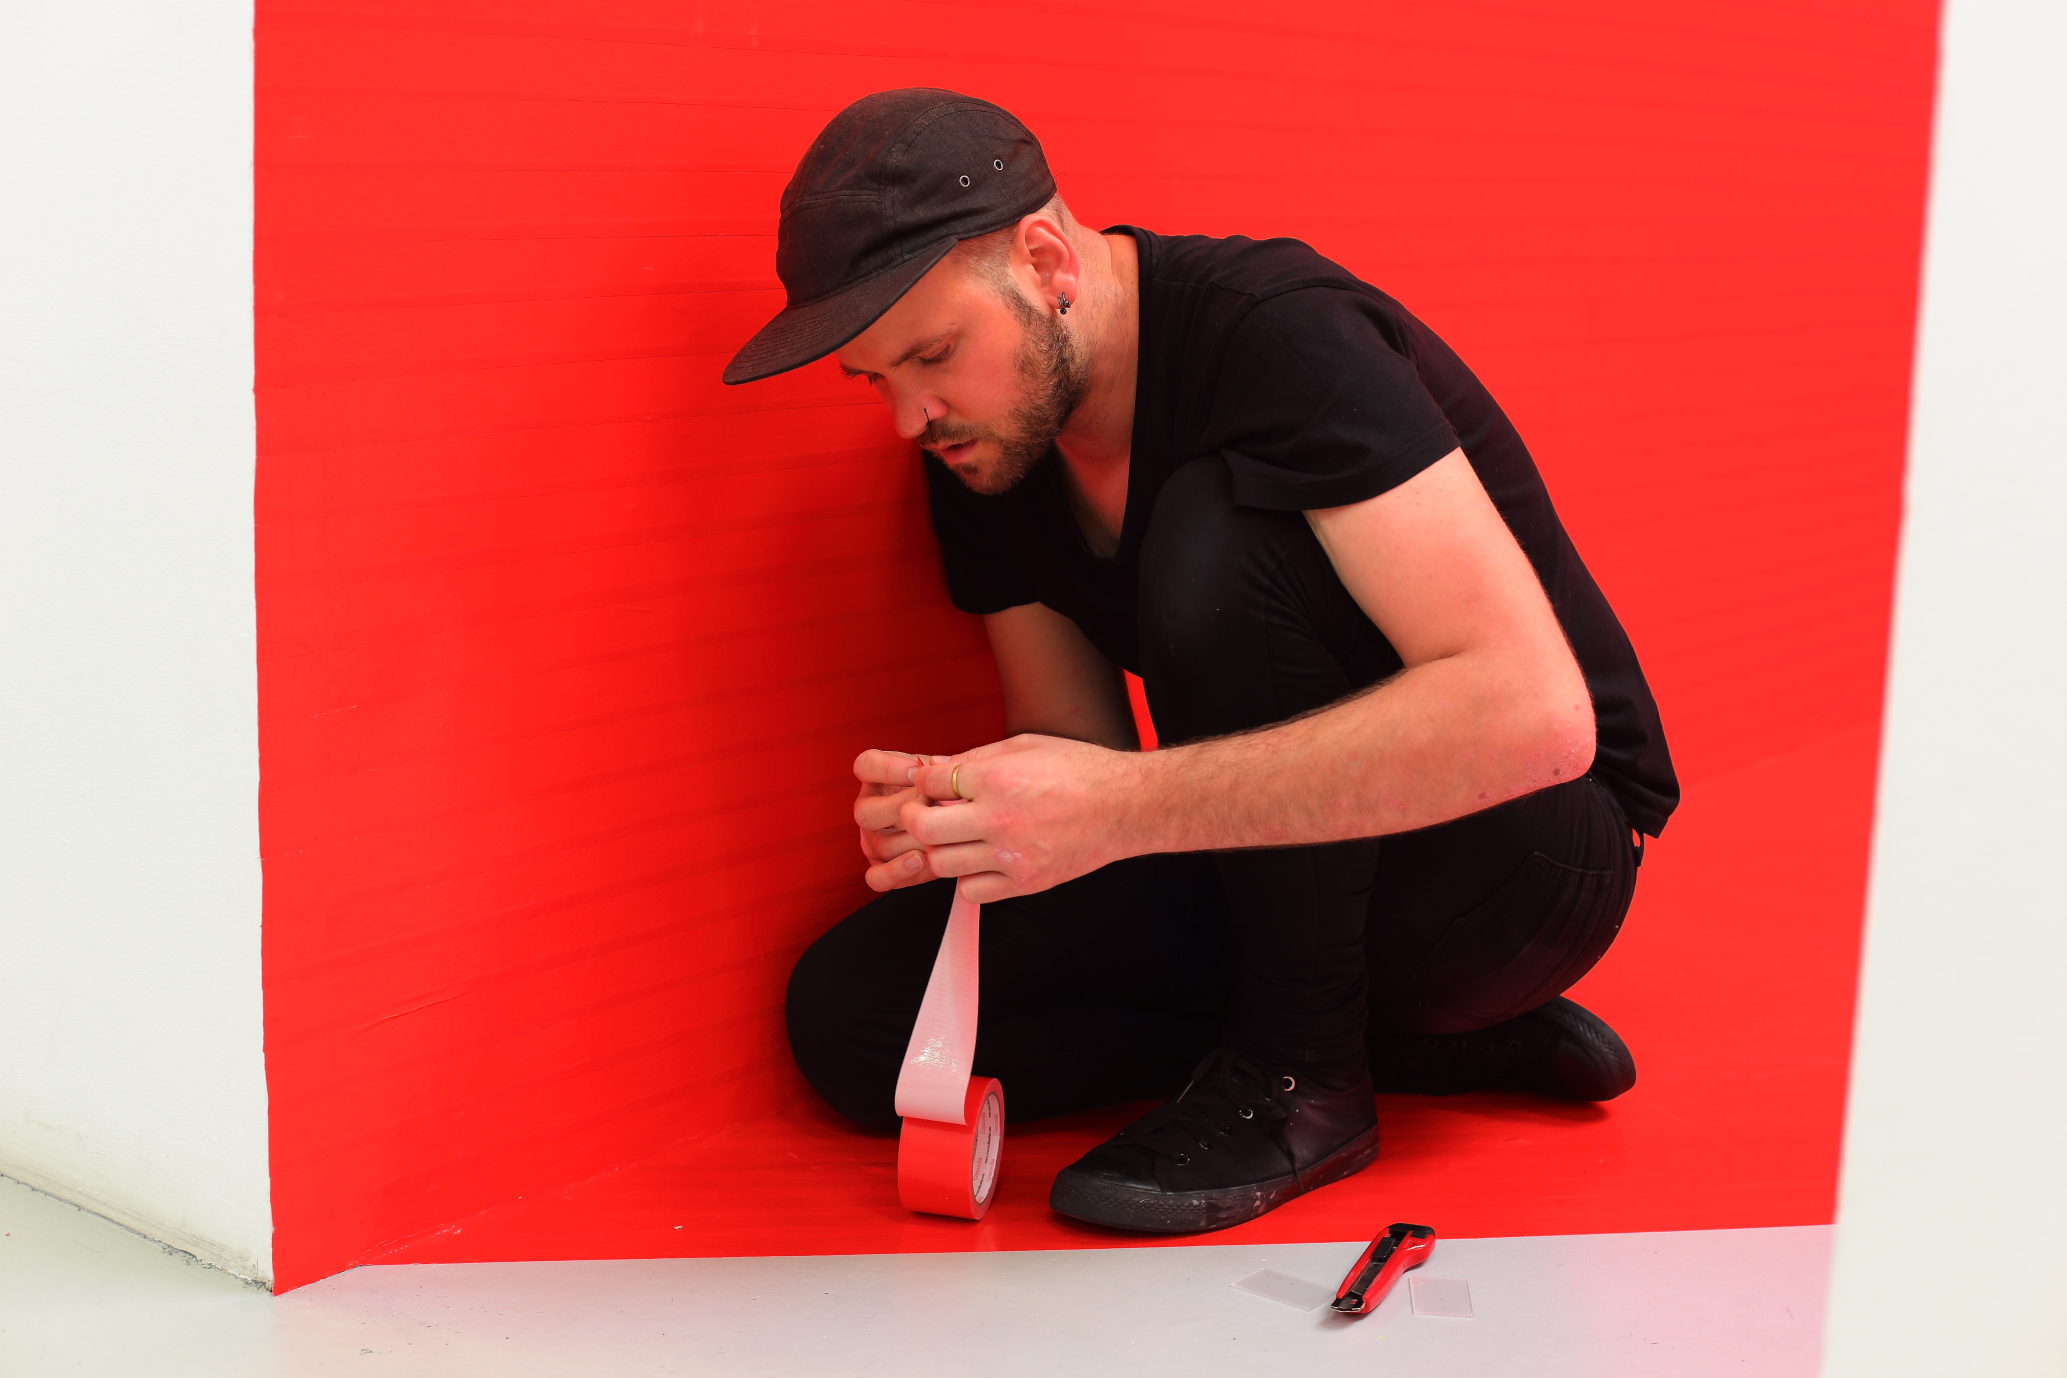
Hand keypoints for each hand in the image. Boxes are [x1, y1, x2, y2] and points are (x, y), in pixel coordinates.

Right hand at [852, 749, 949, 892]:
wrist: (966, 825)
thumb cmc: (955, 794)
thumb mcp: (950, 775)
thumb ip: (941, 769)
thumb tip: (933, 766)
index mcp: (878, 779)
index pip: (865, 766)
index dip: (889, 768)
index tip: (918, 771)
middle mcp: (869, 809)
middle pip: (866, 811)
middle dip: (902, 808)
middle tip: (932, 806)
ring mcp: (872, 840)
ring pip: (877, 844)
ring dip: (910, 839)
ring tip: (939, 834)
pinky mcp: (881, 868)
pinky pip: (876, 877)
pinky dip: (896, 871)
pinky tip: (921, 860)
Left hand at [903, 734, 1147, 901]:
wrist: (1125, 806)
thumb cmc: (1080, 770)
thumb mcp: (1026, 746)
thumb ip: (977, 757)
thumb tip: (936, 766)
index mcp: (998, 777)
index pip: (931, 782)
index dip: (925, 781)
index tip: (932, 784)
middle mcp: (1000, 817)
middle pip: (925, 827)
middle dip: (916, 818)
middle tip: (925, 813)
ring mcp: (1011, 854)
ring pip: (943, 863)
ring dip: (941, 849)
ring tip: (956, 838)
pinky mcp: (1025, 881)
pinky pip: (972, 891)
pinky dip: (969, 878)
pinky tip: (981, 860)